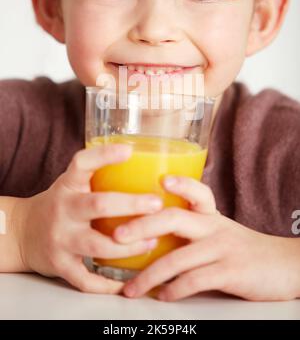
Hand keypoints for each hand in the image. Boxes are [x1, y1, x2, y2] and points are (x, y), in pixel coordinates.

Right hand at [15, 144, 162, 293]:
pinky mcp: (60, 264)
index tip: (129, 151)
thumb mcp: (71, 184)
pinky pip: (86, 279)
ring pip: (97, 245)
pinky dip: (108, 285)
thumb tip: (143, 161)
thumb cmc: (60, 205)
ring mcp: (61, 238)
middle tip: (157, 204)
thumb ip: (98, 174)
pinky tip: (129, 281)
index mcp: (67, 185)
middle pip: (98, 205)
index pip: (82, 163)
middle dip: (131, 205)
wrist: (23, 232)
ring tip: (152, 241)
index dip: (104, 155)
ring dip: (128, 246)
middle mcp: (63, 209)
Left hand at [114, 176, 299, 301]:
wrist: (284, 266)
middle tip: (117, 236)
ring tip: (131, 288)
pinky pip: (195, 280)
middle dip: (142, 226)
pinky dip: (175, 290)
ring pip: (178, 258)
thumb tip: (149, 240)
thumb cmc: (243, 249)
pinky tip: (163, 296)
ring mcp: (222, 249)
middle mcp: (215, 227)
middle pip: (174, 218)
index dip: (180, 183)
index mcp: (211, 215)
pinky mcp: (230, 272)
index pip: (196, 191)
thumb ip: (192, 231)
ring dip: (149, 275)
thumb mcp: (220, 231)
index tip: (160, 180)